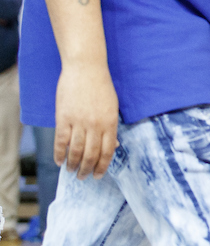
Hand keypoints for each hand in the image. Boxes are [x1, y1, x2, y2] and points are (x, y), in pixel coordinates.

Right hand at [55, 60, 118, 177]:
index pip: (107, 151)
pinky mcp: (64, 118)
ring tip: (71, 171)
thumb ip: (111, 127)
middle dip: (87, 169)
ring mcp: (79, 122)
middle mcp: (95, 125)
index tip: (98, 175)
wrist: (86, 69)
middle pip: (91, 154)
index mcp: (110, 122)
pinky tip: (59, 161)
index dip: (102, 166)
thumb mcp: (113, 107)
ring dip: (73, 164)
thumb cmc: (101, 87)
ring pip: (76, 151)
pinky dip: (59, 153)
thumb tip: (114, 146)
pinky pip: (61, 141)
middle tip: (82, 177)